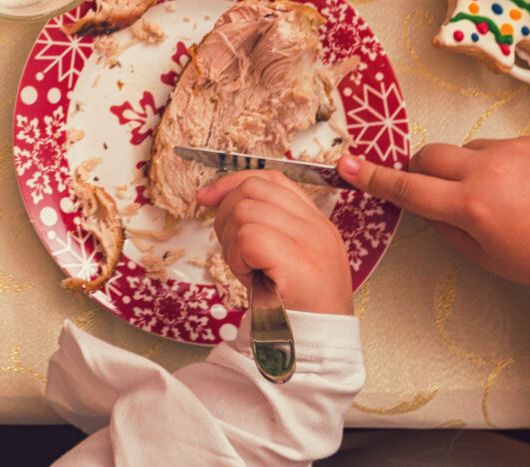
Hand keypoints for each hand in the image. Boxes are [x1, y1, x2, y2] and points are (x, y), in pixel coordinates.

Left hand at [197, 171, 353, 315]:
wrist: (321, 350)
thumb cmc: (298, 310)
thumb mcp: (287, 260)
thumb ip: (267, 228)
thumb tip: (218, 200)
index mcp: (316, 223)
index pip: (272, 179)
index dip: (234, 181)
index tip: (208, 198)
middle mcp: (316, 227)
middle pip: (252, 189)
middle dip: (226, 215)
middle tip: (235, 252)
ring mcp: (310, 241)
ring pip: (245, 211)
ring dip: (232, 243)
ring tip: (249, 271)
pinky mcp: (297, 260)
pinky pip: (248, 237)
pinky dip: (238, 258)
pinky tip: (251, 278)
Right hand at [338, 136, 529, 292]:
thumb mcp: (486, 257)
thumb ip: (446, 226)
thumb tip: (424, 201)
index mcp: (473, 206)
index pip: (409, 187)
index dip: (374, 178)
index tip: (346, 166)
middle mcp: (488, 170)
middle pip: (428, 156)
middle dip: (422, 171)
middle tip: (436, 193)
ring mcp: (512, 150)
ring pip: (463, 150)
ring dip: (464, 169)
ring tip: (499, 198)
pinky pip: (495, 146)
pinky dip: (496, 164)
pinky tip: (522, 189)